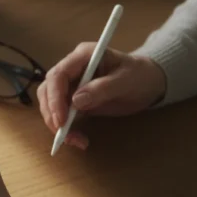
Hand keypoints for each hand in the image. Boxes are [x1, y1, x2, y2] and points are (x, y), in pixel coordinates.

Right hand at [37, 43, 165, 149]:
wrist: (148, 82)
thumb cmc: (140, 76)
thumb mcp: (127, 80)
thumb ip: (103, 88)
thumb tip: (76, 101)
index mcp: (82, 56)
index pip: (58, 75)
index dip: (55, 98)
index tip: (62, 120)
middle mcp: (71, 68)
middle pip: (48, 90)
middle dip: (51, 113)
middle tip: (62, 134)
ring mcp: (71, 83)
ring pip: (50, 103)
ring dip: (56, 123)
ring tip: (73, 140)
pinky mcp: (73, 99)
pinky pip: (61, 113)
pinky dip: (65, 128)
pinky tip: (77, 138)